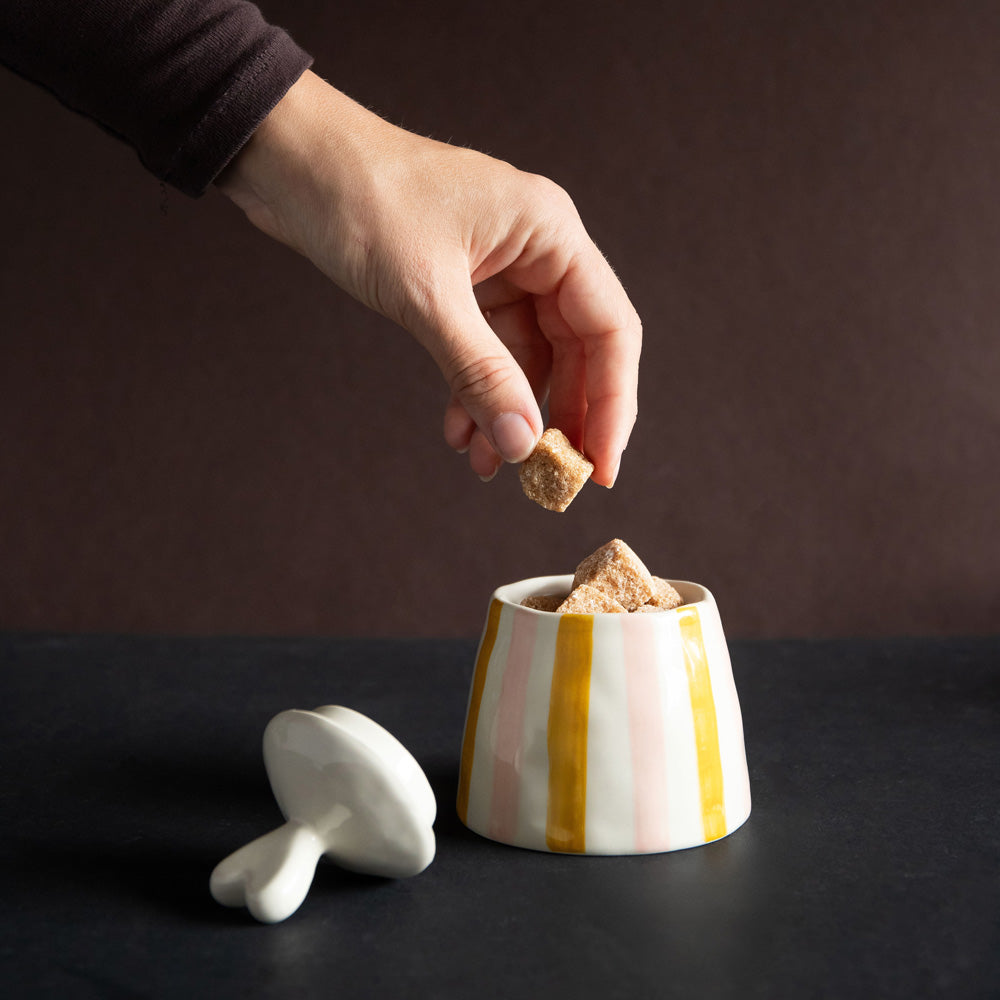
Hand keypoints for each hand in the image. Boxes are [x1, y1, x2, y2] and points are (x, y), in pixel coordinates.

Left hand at [217, 71, 640, 484]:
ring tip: (486, 462)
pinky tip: (456, 430)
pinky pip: (487, 352)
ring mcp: (501, 268)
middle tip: (547, 479)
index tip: (600, 468)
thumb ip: (480, 371)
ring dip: (508, 413)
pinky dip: (474, 393)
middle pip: (576, 350)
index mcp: (549, 232)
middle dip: (559, 417)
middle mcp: (536, 249)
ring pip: (527, 358)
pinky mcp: (464, 285)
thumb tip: (522, 442)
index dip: (613, 403)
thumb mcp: (427, 295)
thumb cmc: (361, 200)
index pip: (609, 329)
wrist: (291, 163)